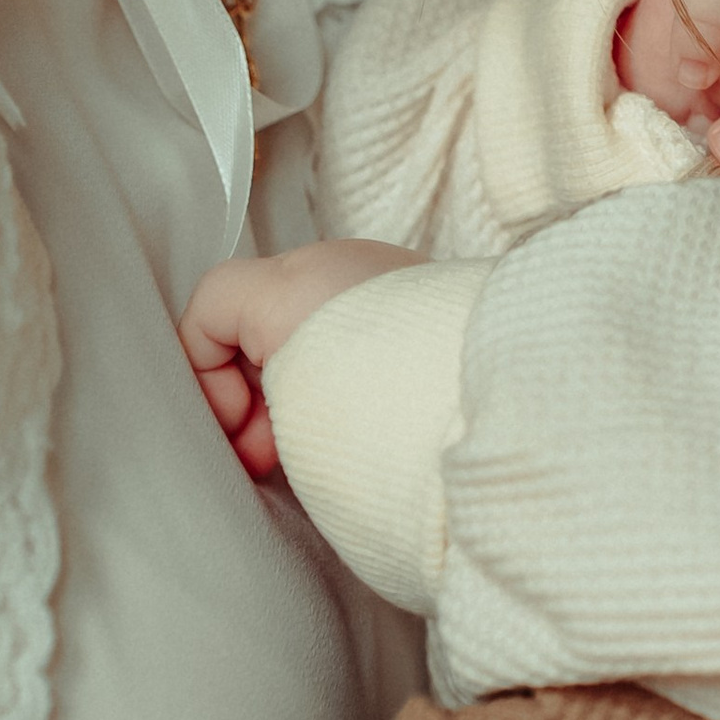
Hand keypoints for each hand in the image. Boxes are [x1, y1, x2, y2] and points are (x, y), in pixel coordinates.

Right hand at [176, 242, 422, 476]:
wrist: (513, 413)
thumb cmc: (395, 420)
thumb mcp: (294, 422)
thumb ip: (252, 403)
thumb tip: (259, 424)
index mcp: (295, 282)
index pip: (210, 305)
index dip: (206, 379)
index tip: (241, 437)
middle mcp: (343, 264)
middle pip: (259, 315)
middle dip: (252, 387)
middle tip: (271, 454)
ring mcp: (392, 276)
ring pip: (309, 322)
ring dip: (299, 384)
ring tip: (320, 445)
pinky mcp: (432, 301)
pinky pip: (360, 326)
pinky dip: (345, 370)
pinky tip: (365, 423)